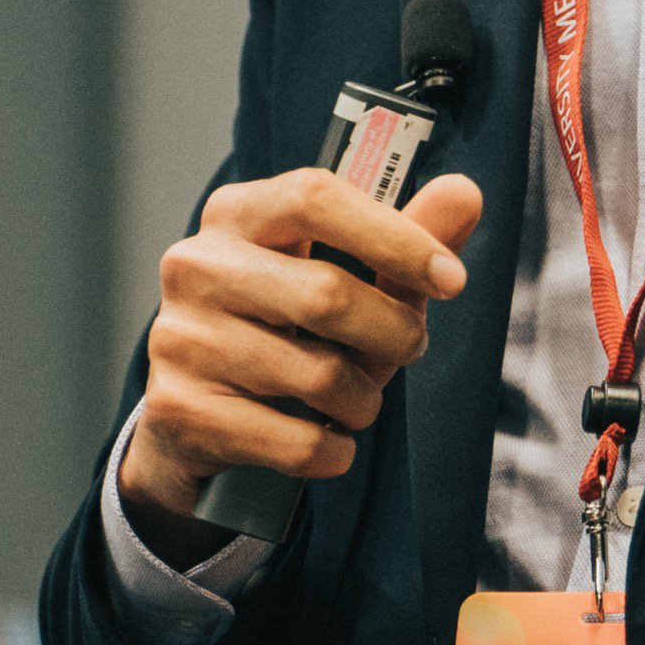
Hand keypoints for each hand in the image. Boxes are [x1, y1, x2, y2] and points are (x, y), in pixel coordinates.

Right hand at [119, 168, 484, 561]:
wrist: (195, 415)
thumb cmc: (284, 329)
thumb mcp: (344, 275)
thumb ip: (404, 237)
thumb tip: (464, 193)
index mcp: (237, 213)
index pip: (316, 197)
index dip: (395, 237)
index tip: (450, 278)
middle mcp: (196, 266)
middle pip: (328, 295)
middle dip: (394, 332)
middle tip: (410, 347)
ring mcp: (181, 338)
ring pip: (318, 376)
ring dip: (364, 400)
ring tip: (358, 399)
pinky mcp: (180, 410)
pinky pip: (295, 440)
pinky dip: (334, 451)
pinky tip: (331, 442)